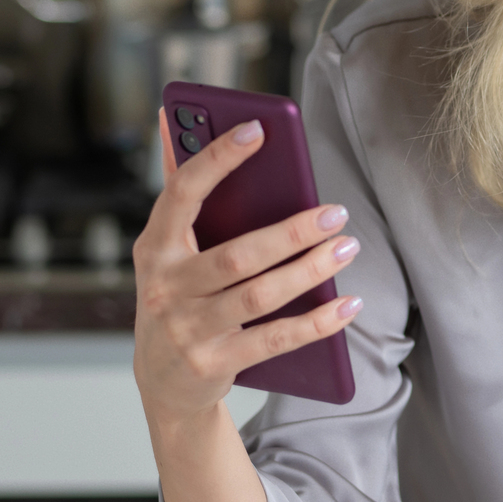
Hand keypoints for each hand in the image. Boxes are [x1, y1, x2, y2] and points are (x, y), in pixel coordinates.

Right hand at [131, 109, 362, 433]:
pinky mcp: (213, 365)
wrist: (164, 383)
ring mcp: (187, 330)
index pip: (183, 193)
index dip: (217, 159)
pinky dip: (316, 323)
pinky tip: (348, 304)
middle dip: (291, 232)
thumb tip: (169, 117)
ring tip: (348, 247)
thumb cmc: (179, 298)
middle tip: (337, 212)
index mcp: (154, 247)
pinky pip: (273, 340)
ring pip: (258, 296)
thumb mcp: (168, 251)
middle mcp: (165, 288)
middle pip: (236, 255)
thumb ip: (180, 193)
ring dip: (310, 271)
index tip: (258, 130)